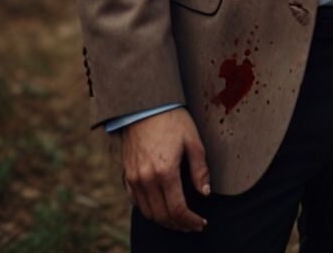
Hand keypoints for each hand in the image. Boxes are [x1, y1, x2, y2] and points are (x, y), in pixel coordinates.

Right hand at [122, 107, 209, 231]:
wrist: (145, 107)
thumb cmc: (172, 120)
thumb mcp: (193, 140)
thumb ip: (200, 169)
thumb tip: (205, 192)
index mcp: (165, 171)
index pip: (177, 209)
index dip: (190, 221)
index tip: (200, 224)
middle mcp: (146, 179)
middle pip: (161, 216)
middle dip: (179, 225)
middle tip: (192, 225)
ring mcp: (134, 179)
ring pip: (148, 212)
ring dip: (164, 220)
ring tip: (179, 219)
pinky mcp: (127, 175)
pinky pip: (136, 202)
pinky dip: (149, 210)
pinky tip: (162, 206)